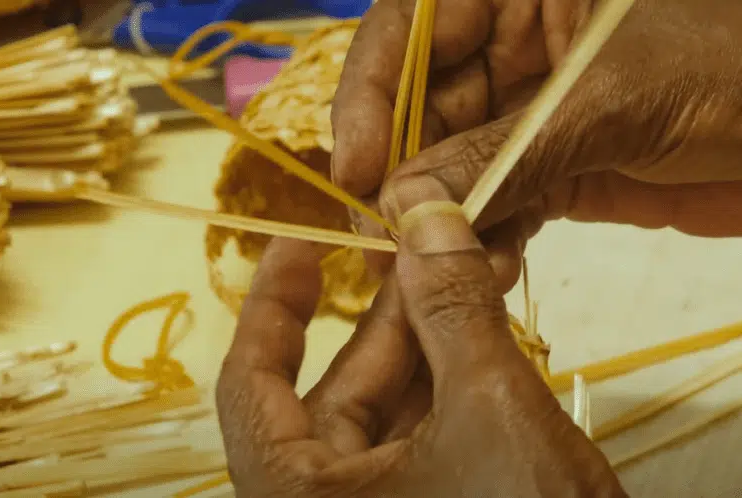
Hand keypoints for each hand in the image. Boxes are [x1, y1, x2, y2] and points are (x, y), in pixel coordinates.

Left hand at [216, 201, 623, 496]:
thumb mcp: (491, 410)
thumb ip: (453, 309)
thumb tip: (426, 216)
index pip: (250, 385)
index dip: (271, 305)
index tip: (297, 244)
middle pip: (332, 395)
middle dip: (387, 316)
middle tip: (425, 245)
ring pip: (385, 417)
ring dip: (429, 346)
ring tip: (469, 273)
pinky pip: (422, 443)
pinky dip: (450, 387)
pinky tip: (484, 331)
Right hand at [331, 0, 741, 267]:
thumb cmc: (729, 75)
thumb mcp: (608, 103)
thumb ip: (505, 153)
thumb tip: (405, 205)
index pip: (413, 25)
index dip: (370, 91)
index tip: (354, 165)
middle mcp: (515, 41)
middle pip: (422, 102)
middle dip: (403, 169)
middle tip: (387, 237)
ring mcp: (529, 109)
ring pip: (452, 161)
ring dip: (442, 216)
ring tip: (437, 265)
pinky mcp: (551, 168)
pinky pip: (494, 202)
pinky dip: (484, 237)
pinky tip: (485, 268)